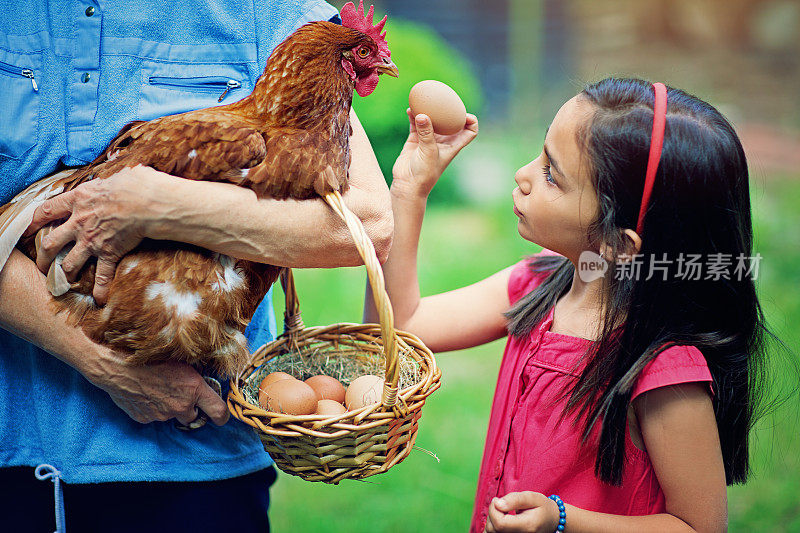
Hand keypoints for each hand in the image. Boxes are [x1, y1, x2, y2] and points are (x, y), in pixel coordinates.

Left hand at [23, 165, 160, 304]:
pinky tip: (99, 300)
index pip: (47, 210)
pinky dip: (99, 289)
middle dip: (42, 255)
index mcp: (79, 200)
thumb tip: (127, 175)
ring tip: (64, 280)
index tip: (30, 228)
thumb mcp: (119, 175)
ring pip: (68, 262)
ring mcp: (92, 240)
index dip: (35, 221)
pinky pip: (101, 275)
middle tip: (42, 263)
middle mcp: (79, 222)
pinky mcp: (108, 253)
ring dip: (65, 273)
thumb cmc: (137, 185)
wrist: (149, 203)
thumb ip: (115, 179)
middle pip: (50, 242)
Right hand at [84, 344, 229, 426]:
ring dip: (170, 407)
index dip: (222, 416)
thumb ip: (195, 378)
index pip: (218, 412)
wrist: (118, 367)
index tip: (221, 418)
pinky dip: (153, 408)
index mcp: (194, 390)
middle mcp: (181, 406)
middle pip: (194, 418)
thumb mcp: (181, 361)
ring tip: (158, 388)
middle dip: (191, 409)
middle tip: (180, 394)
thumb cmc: (151, 357)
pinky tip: (145, 393)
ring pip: (172, 416)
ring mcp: (162, 415)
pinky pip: (154, 416)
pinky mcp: (145, 419)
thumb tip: (206, 384)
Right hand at [390, 108, 477, 199]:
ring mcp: (428, 140)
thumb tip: (421, 113)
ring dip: (429, 111)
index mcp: (453, 146)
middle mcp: (443, 142)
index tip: (463, 113)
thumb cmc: (424, 173)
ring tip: (423, 100)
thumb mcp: (428, 151)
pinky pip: (416, 124)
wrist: (408, 185)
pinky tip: (410, 109)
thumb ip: (426, 132)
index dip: (471, 121)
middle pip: (450, 122)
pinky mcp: (415, 141)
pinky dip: (414, 116)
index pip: (469, 132)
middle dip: (448, 110)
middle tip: (442, 98)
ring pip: (432, 121)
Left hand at [484, 492, 559, 532]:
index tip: (497, 499)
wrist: (553, 521)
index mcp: (527, 526)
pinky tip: (500, 518)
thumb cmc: (543, 507)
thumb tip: (497, 503)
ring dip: (492, 519)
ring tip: (502, 511)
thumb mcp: (532, 497)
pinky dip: (493, 525)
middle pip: (493, 529)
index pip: (500, 524)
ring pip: (491, 532)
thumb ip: (514, 499)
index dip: (493, 510)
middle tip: (500, 503)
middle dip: (492, 513)